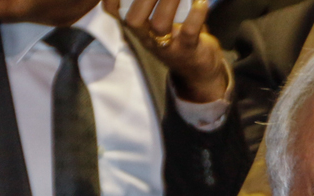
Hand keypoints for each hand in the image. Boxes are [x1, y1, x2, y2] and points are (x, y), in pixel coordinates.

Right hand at [106, 0, 227, 102]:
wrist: (200, 71)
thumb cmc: (179, 36)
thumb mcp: (161, 18)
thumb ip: (155, 2)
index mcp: (138, 27)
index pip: (113, 12)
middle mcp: (147, 38)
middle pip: (132, 19)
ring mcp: (167, 46)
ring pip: (160, 24)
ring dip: (169, 1)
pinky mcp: (189, 50)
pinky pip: (189, 32)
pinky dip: (195, 14)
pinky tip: (201, 1)